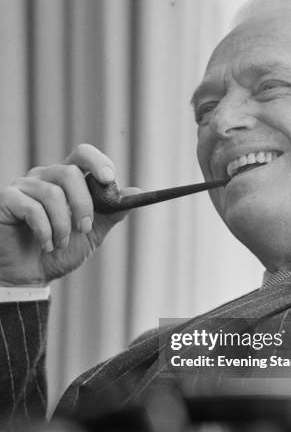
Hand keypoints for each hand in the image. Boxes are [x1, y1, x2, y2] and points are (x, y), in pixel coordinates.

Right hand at [0, 144, 140, 285]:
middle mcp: (44, 177)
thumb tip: (137, 192)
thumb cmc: (58, 252)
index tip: (110, 180)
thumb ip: (111, 212)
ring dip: (63, 225)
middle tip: (84, 228)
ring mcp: (23, 186)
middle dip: (83, 205)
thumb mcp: (92, 233)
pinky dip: (45, 231)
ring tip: (60, 244)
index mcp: (65, 180)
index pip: (83, 154)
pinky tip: (45, 245)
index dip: (98, 162)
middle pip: (70, 173)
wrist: (30, 277)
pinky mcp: (6, 200)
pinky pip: (32, 207)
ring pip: (52, 193)